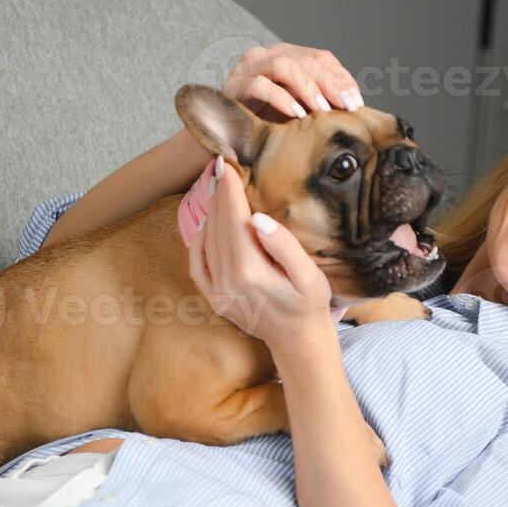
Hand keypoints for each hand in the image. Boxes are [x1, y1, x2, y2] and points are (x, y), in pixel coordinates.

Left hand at [187, 156, 335, 352]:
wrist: (298, 341)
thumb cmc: (309, 305)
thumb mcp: (309, 276)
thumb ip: (284, 246)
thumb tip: (257, 219)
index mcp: (250, 272)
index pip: (234, 220)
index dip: (229, 191)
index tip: (226, 165)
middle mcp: (227, 281)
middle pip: (218, 227)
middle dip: (219, 195)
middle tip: (220, 168)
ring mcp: (217, 291)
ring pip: (207, 241)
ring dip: (210, 213)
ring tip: (217, 189)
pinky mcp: (214, 298)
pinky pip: (197, 263)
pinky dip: (198, 241)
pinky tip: (207, 225)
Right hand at [222, 42, 364, 122]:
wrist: (222, 136)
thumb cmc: (264, 126)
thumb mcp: (299, 114)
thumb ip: (321, 106)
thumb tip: (357, 112)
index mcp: (289, 58)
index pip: (322, 59)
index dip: (342, 78)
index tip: (357, 104)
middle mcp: (269, 56)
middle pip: (306, 60)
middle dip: (330, 83)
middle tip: (346, 107)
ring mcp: (250, 68)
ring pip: (284, 65)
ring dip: (307, 88)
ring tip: (322, 110)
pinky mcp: (234, 85)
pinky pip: (259, 85)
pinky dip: (281, 99)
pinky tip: (296, 114)